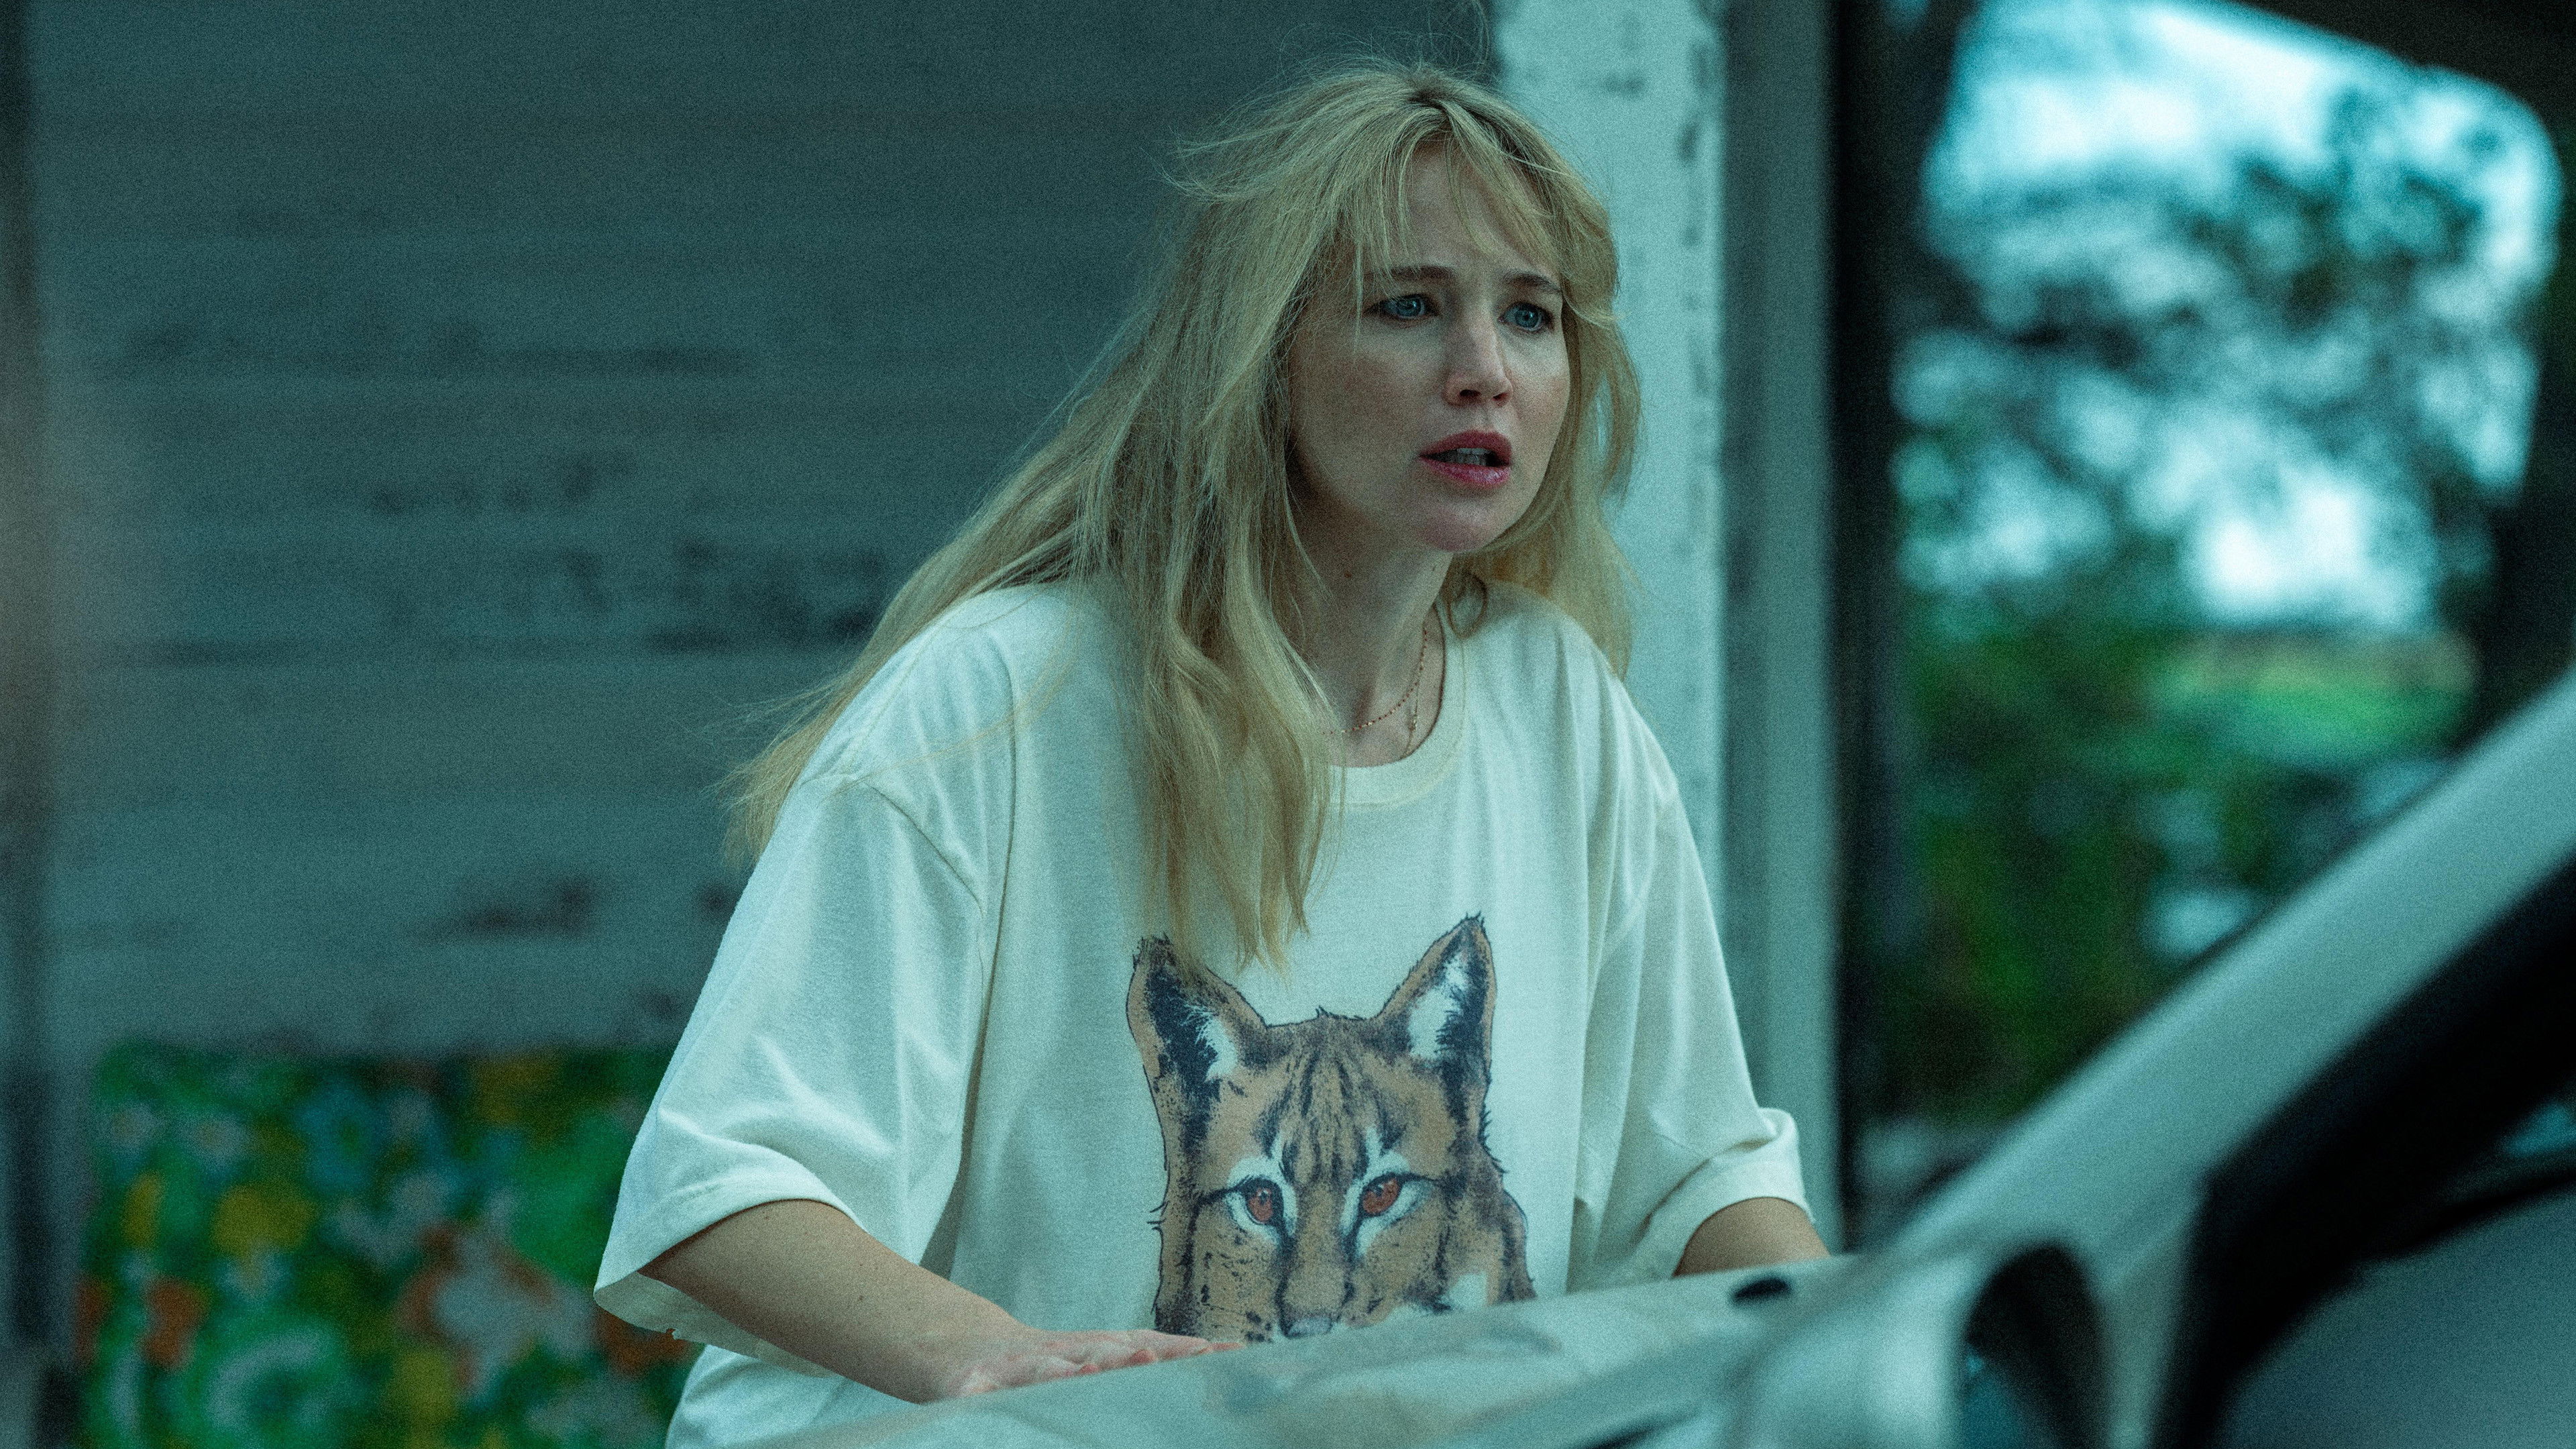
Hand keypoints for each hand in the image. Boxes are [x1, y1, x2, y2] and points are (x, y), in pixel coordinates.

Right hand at [928, 1326, 1237, 1399]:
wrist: (965, 1347)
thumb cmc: (1042, 1363)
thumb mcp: (1094, 1356)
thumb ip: (1151, 1353)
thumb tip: (1226, 1351)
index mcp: (1092, 1352)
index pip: (1141, 1348)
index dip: (1175, 1351)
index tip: (1213, 1354)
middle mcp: (1057, 1353)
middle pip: (1096, 1352)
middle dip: (1125, 1358)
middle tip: (1151, 1360)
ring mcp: (1014, 1368)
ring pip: (1041, 1370)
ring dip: (1062, 1372)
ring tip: (1083, 1374)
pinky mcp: (970, 1386)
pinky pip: (976, 1394)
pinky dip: (980, 1394)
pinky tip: (981, 1396)